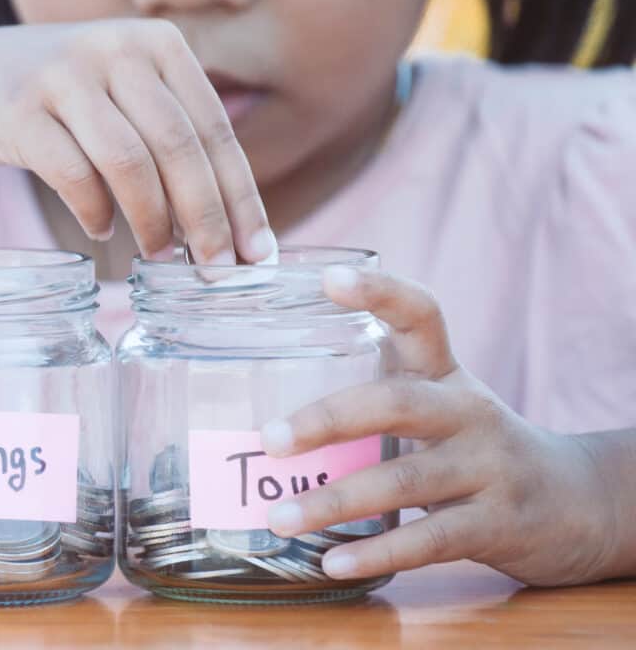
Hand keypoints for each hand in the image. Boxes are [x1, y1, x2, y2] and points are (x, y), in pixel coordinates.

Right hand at [0, 19, 275, 262]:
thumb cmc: (63, 100)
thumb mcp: (126, 92)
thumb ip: (174, 137)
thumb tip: (232, 229)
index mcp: (159, 44)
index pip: (215, 130)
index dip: (241, 198)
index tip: (258, 255)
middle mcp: (115, 49)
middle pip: (179, 148)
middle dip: (206, 220)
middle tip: (216, 272)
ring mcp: (64, 75)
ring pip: (129, 162)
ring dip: (152, 221)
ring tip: (158, 255)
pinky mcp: (19, 109)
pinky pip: (72, 174)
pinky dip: (95, 212)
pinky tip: (101, 230)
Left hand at [259, 266, 611, 585]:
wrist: (574, 502)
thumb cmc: (474, 447)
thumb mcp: (439, 405)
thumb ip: (374, 396)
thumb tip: (266, 409)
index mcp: (446, 374)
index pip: (421, 315)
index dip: (379, 292)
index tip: (328, 279)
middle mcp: (468, 412)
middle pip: (397, 403)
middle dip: (328, 419)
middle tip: (271, 437)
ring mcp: (487, 468)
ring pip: (403, 481)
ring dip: (334, 502)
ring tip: (278, 517)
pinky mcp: (498, 524)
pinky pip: (429, 541)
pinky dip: (376, 553)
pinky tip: (332, 561)